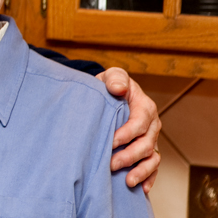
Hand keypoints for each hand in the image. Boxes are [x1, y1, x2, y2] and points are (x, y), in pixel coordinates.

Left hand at [96, 67, 161, 193]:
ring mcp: (150, 138)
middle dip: (129, 156)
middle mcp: (151, 124)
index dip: (127, 133)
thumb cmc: (110, 85)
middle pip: (146, 143)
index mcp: (144, 106)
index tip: (111, 142)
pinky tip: (141, 188)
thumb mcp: (112, 76)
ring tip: (128, 181)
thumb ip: (115, 79)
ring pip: (151, 157)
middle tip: (111, 164)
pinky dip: (149, 177)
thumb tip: (118, 88)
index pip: (139, 122)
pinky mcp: (147, 149)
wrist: (109, 93)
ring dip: (141, 170)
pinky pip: (153, 166)